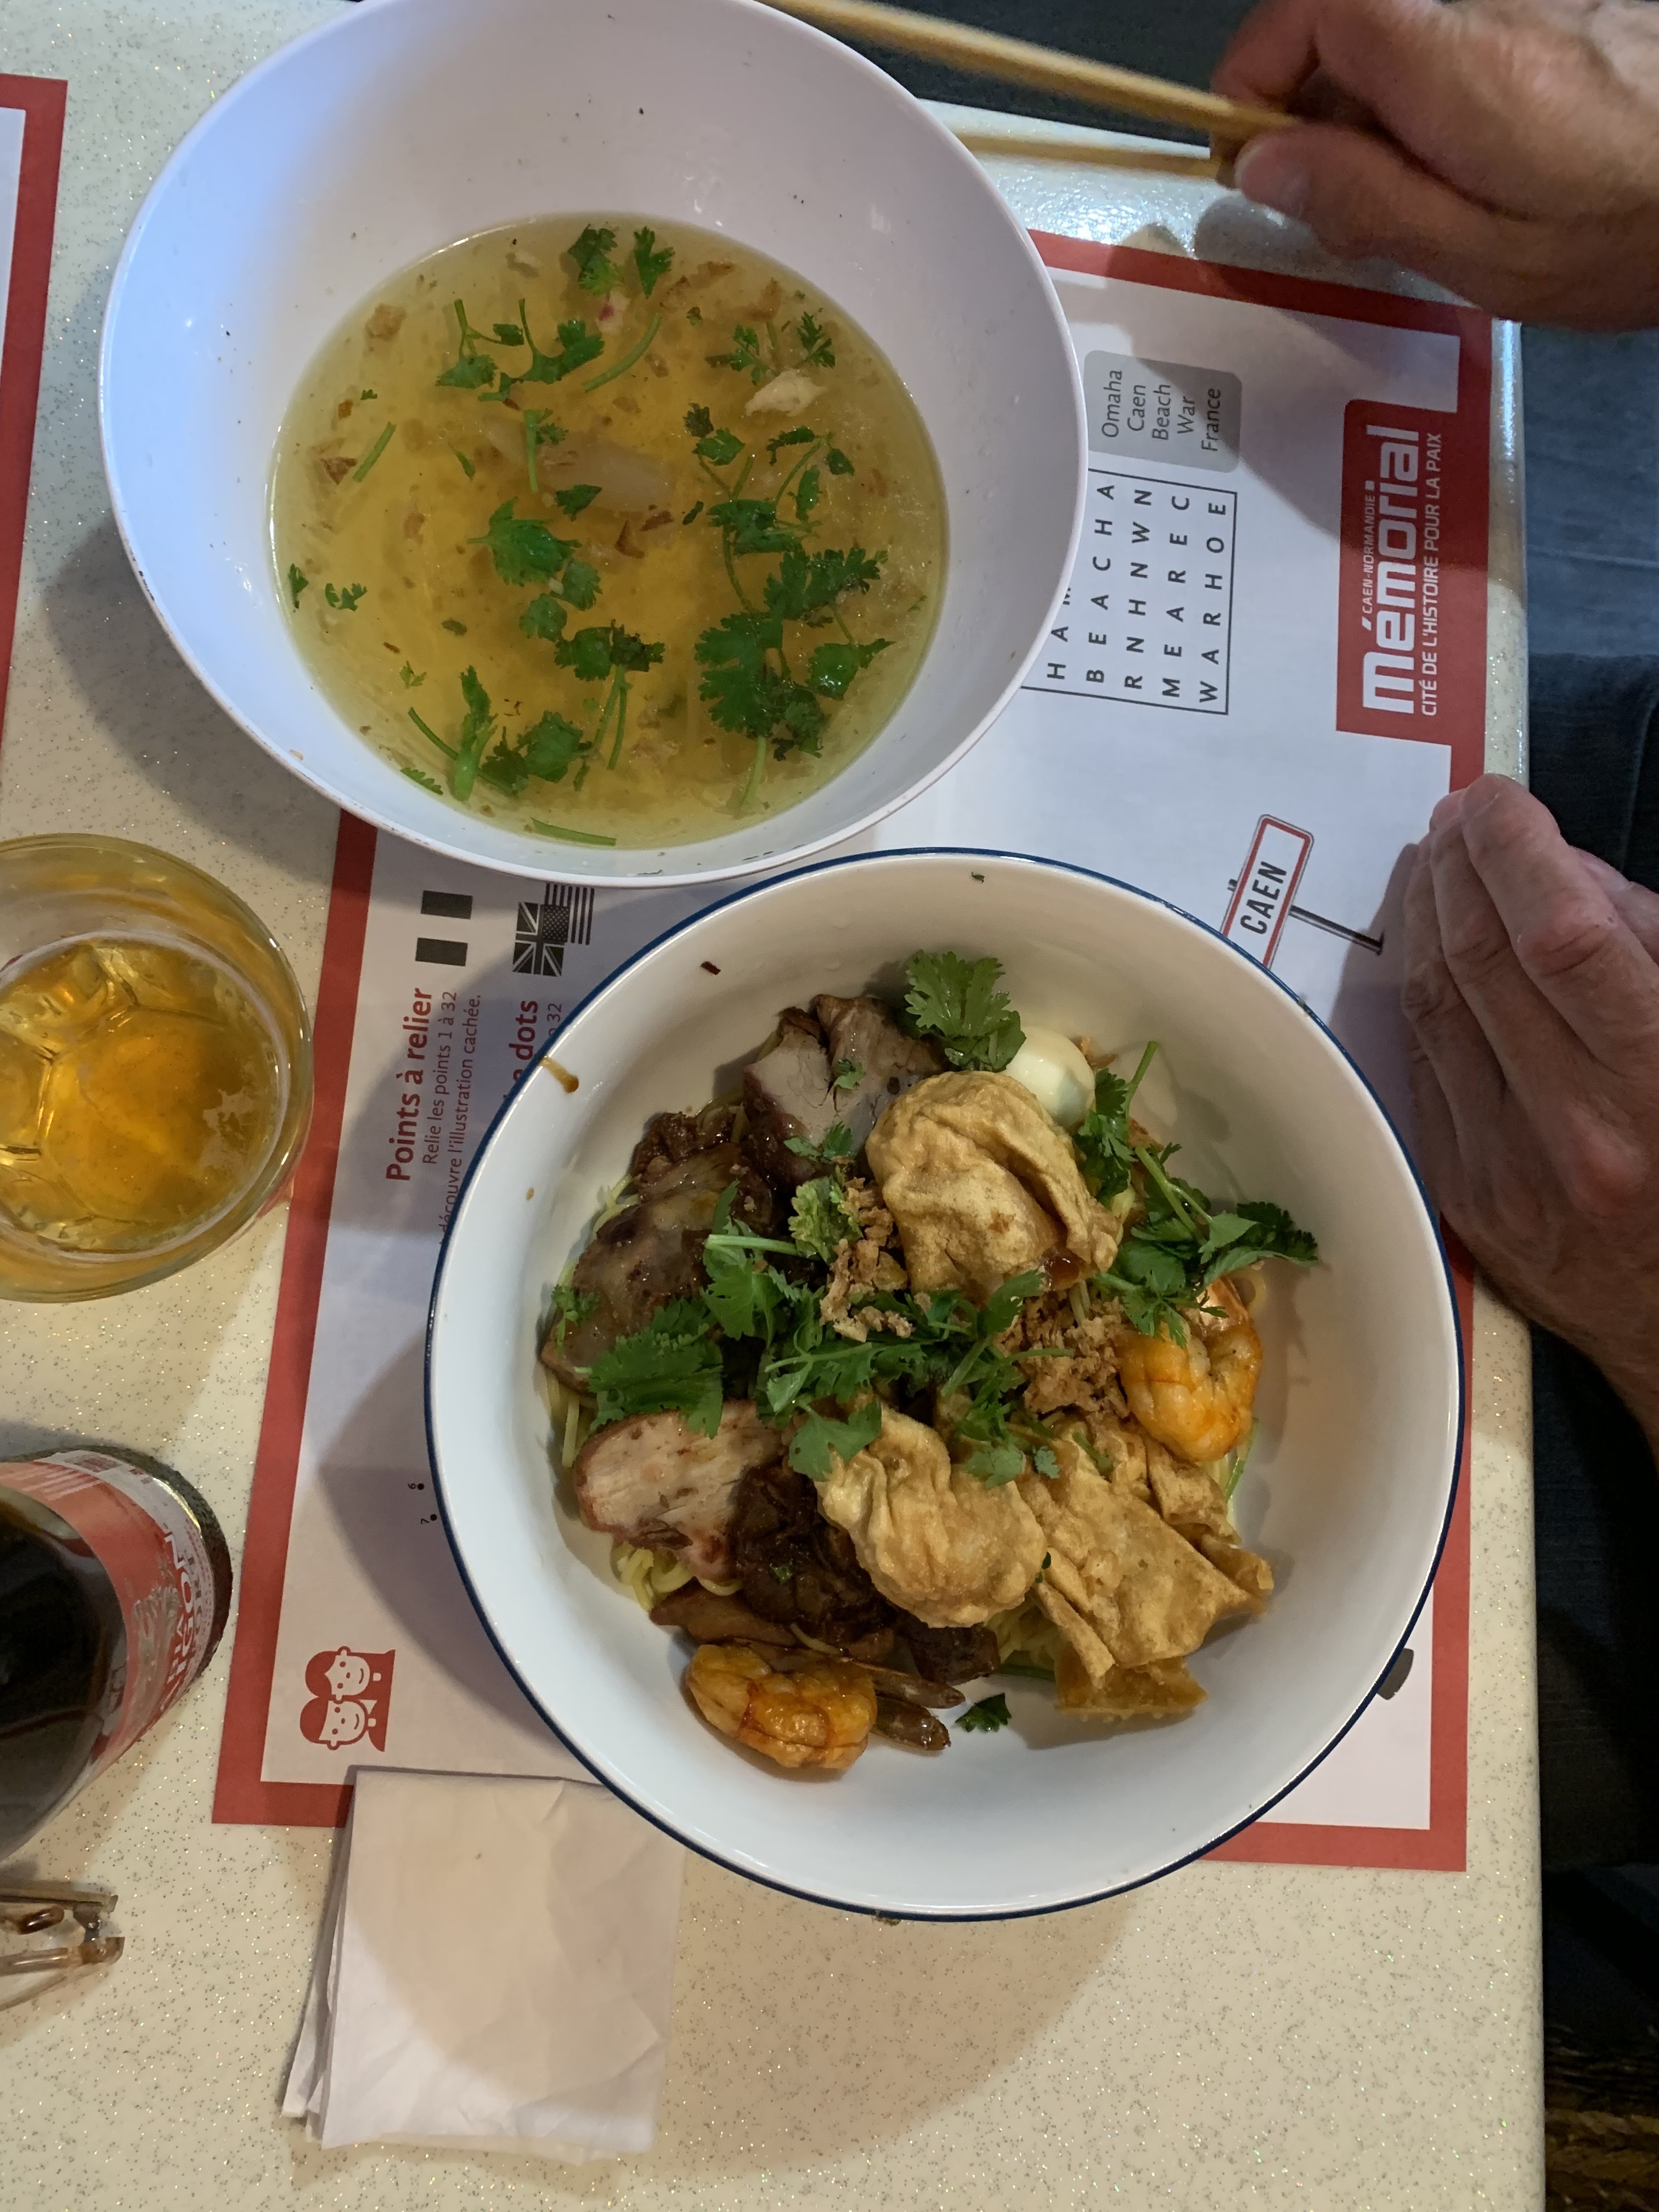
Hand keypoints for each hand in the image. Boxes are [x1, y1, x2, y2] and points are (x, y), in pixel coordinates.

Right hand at [1213, 0, 1658, 327]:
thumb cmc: (1639, 230)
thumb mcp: (1482, 254)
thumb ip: (1365, 203)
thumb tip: (1267, 166)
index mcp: (1452, 65)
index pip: (1313, 8)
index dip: (1257, 68)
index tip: (1249, 142)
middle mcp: (1491, 13)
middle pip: (1355, 31)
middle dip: (1317, 114)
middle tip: (1329, 208)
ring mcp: (1536, 11)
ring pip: (1411, 50)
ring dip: (1385, 123)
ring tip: (1417, 210)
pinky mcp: (1571, 25)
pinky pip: (1470, 55)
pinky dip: (1445, 115)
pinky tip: (1480, 183)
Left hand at [1402, 775, 1658, 1456]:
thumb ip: (1653, 947)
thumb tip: (1564, 874)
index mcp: (1657, 1086)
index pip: (1561, 934)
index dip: (1518, 850)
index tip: (1497, 798)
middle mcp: (1576, 1132)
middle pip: (1481, 959)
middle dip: (1460, 865)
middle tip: (1458, 814)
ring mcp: (1508, 1171)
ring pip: (1434, 1006)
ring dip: (1425, 915)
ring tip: (1436, 859)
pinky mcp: (1467, 1197)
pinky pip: (1423, 1068)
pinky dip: (1419, 992)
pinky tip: (1426, 946)